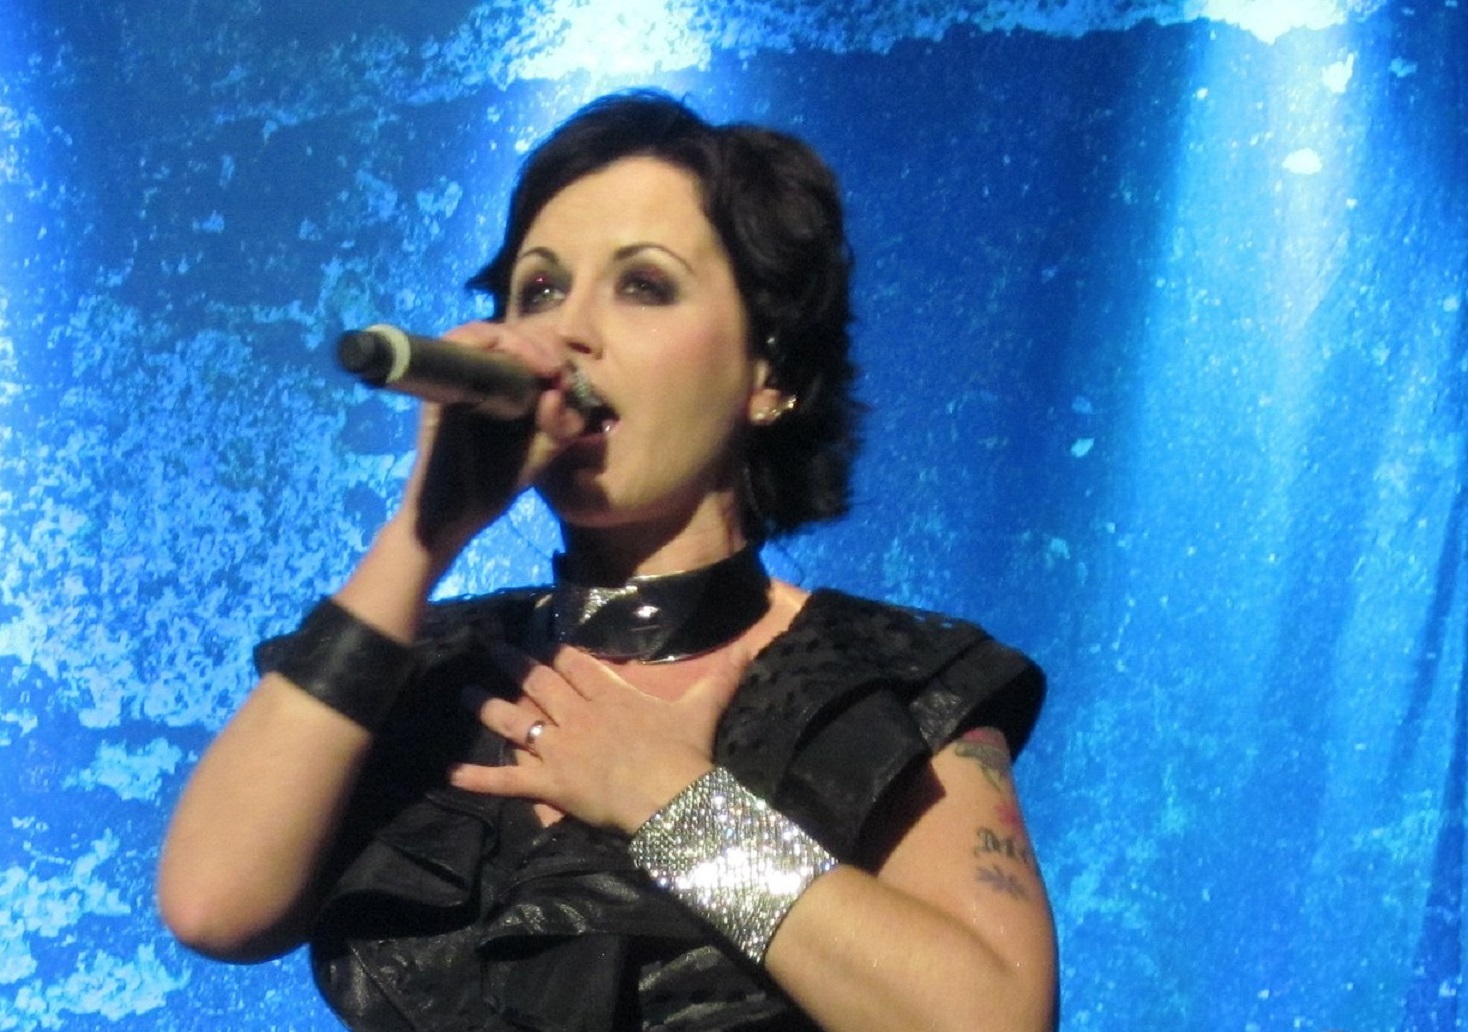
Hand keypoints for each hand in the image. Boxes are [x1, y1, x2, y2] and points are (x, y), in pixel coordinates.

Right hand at [396, 321, 587, 560]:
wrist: (454, 517)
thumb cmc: (495, 484)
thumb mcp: (544, 452)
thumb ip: (561, 424)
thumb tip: (557, 391)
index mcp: (503, 388)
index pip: (526, 347)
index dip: (551, 350)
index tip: (569, 374)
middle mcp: (477, 377)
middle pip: (509, 332)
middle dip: (541, 344)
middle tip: (558, 369)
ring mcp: (455, 378)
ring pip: (486, 333)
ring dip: (521, 343)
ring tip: (546, 367)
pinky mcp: (438, 385)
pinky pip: (458, 342)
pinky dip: (489, 342)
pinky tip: (520, 366)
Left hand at [451, 645, 748, 833]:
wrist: (671, 798)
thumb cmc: (685, 754)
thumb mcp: (703, 709)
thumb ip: (722, 676)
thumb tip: (752, 647)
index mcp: (609, 696)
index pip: (574, 665)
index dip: (552, 649)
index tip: (534, 634)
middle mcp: (577, 716)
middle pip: (538, 683)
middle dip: (512, 662)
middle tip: (490, 645)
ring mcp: (558, 748)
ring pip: (515, 722)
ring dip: (487, 706)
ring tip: (464, 691)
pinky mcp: (548, 784)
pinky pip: (505, 782)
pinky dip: (476, 778)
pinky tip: (449, 772)